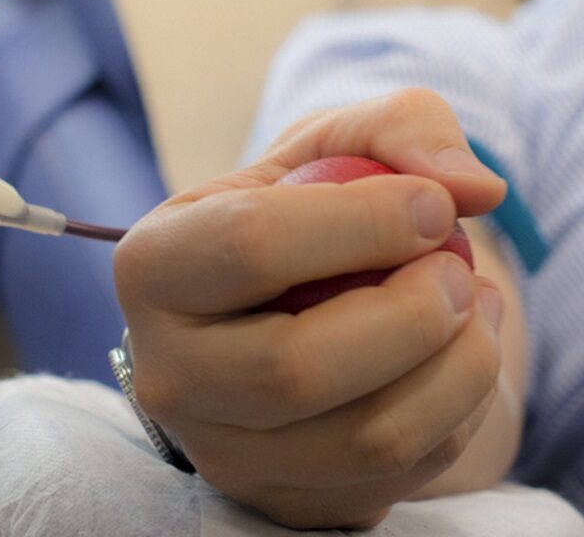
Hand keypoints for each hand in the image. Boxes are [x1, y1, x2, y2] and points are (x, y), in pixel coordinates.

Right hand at [114, 89, 507, 529]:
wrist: (280, 301)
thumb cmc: (302, 211)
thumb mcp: (333, 142)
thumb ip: (401, 128)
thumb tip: (472, 189)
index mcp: (152, 266)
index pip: (250, 245)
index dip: (364, 222)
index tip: (434, 206)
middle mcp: (166, 370)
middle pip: (294, 366)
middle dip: (412, 313)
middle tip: (457, 268)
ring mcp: (217, 449)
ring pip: (359, 437)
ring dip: (455, 370)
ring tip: (475, 306)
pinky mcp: (277, 497)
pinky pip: (391, 478)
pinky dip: (452, 415)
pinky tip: (456, 358)